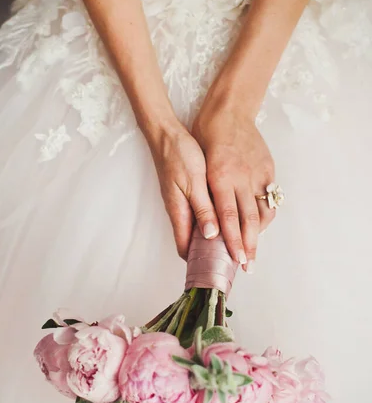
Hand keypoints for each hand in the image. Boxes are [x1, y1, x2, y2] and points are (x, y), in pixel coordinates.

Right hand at [147, 122, 219, 258]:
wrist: (167, 134)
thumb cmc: (179, 155)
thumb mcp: (194, 182)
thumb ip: (203, 209)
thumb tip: (210, 236)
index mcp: (179, 212)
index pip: (186, 249)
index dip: (200, 262)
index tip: (221, 268)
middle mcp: (179, 212)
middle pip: (193, 243)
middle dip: (210, 254)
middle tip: (232, 260)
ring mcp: (182, 203)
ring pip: (198, 230)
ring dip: (213, 239)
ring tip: (234, 245)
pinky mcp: (187, 194)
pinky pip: (201, 215)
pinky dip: (213, 222)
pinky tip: (226, 220)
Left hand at [192, 92, 275, 271]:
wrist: (229, 109)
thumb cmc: (206, 136)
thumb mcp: (198, 165)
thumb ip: (203, 196)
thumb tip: (206, 226)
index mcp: (222, 178)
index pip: (229, 218)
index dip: (233, 241)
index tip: (237, 259)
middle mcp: (243, 178)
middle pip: (250, 219)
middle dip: (250, 245)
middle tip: (249, 265)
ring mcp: (258, 173)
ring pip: (264, 209)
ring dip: (259, 231)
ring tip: (253, 247)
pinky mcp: (267, 168)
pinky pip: (270, 195)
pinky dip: (265, 212)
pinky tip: (259, 222)